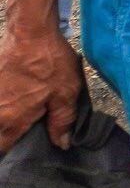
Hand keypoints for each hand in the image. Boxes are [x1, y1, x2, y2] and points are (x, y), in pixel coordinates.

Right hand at [0, 13, 84, 152]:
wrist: (29, 32)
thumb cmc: (49, 63)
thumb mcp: (65, 93)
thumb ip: (61, 122)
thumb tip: (61, 144)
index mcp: (12, 121)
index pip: (3, 149)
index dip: (12, 154)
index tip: (22, 152)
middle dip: (6, 137)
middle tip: (24, 131)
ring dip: (5, 120)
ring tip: (24, 113)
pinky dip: (4, 104)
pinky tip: (16, 97)